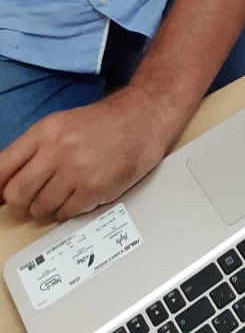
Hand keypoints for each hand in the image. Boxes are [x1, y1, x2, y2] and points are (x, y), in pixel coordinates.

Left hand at [0, 87, 169, 220]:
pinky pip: (65, 214)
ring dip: (47, 207)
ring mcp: (75, 171)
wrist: (141, 119)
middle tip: (34, 197)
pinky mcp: (93, 189)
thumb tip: (4, 184)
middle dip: (22, 201)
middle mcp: (56, 149)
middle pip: (16, 194)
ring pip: (39, 208)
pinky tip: (80, 194)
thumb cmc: (102, 124)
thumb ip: (32, 151)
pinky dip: (69, 210)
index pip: (2, 167)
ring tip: (63, 192)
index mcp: (45, 131)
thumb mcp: (61, 125)